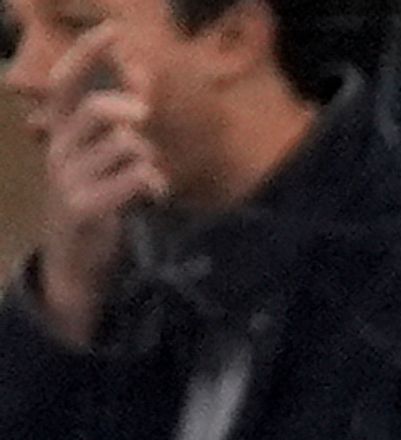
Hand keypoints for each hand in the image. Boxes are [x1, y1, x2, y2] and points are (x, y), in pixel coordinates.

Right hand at [28, 25, 164, 349]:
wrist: (74, 260)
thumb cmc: (94, 202)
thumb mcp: (97, 160)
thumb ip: (115, 129)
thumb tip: (139, 94)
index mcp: (59, 133)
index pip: (67, 83)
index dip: (88, 54)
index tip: (113, 30)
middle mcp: (58, 149)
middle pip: (96, 111)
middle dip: (127, 110)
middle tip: (144, 118)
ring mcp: (68, 179)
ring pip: (126, 148)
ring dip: (149, 162)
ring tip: (146, 181)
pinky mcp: (86, 207)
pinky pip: (135, 179)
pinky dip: (154, 185)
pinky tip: (151, 197)